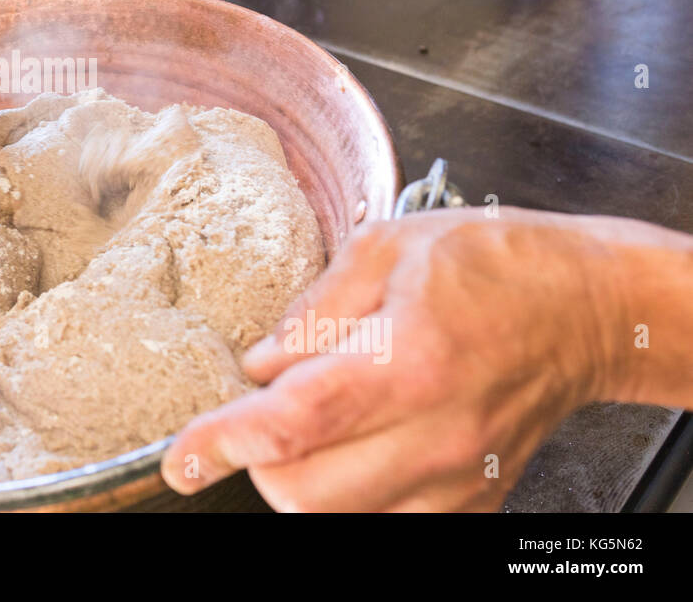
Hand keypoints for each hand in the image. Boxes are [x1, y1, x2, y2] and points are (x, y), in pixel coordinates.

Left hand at [161, 208, 633, 510]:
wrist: (586, 308)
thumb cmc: (495, 265)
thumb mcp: (387, 248)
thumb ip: (312, 311)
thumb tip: (260, 363)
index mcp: (410, 361)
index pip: (294, 423)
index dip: (225, 442)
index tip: (184, 455)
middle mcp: (436, 434)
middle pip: (305, 491)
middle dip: (257, 458)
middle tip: (259, 410)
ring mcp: (458, 477)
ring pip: (339, 517)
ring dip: (300, 478)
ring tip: (318, 418)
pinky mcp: (472, 499)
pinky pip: (384, 520)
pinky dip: (349, 492)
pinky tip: (358, 442)